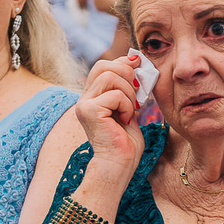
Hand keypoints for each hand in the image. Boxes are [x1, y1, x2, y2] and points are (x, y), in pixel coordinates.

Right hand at [75, 55, 146, 180]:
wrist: (120, 164)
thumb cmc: (126, 141)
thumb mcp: (129, 107)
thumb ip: (128, 87)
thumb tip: (134, 59)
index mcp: (92, 97)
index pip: (103, 66)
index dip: (123, 63)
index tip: (139, 66)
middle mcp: (84, 99)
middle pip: (103, 65)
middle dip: (126, 73)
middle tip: (137, 92)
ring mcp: (84, 104)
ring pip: (110, 77)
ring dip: (128, 93)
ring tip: (131, 111)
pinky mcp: (90, 111)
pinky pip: (115, 95)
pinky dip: (127, 106)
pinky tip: (126, 120)